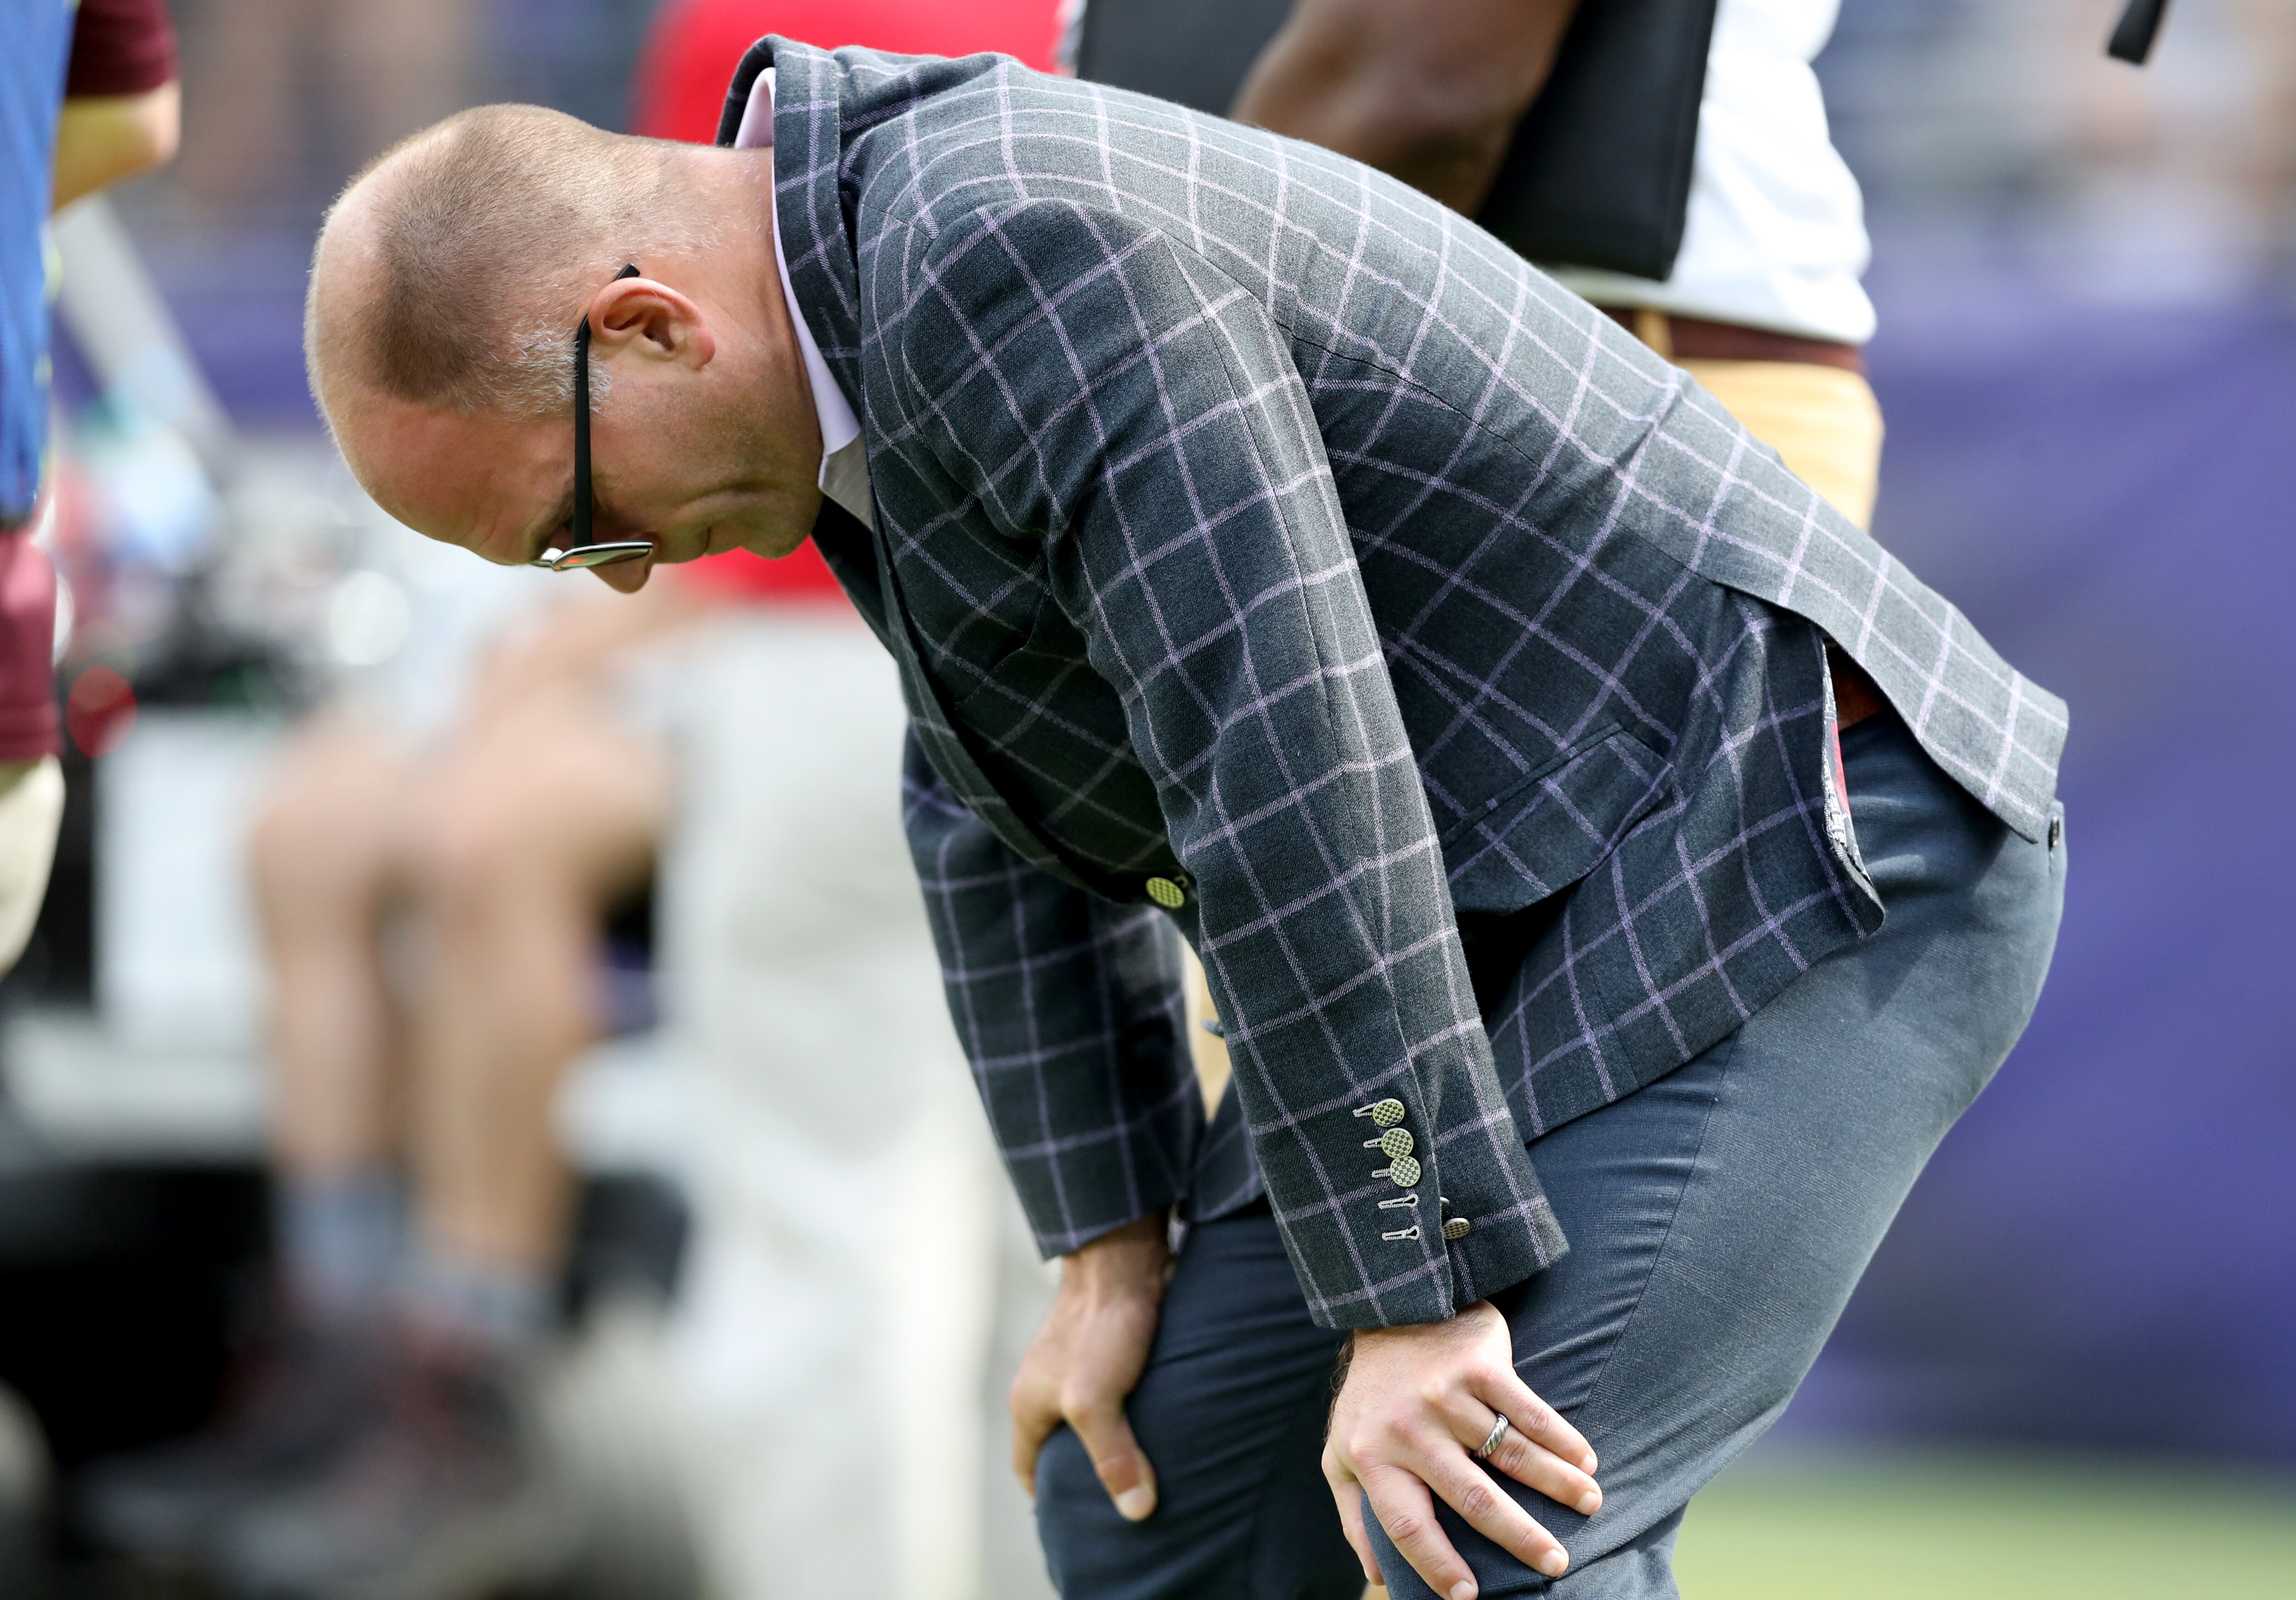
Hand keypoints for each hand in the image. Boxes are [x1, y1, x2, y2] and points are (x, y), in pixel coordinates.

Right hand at [1009, 1213, 1169, 1520]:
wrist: (1124, 1257)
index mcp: (1029, 1403)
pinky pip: (1114, 1392)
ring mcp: (1076, 1362)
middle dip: (1079, 1475)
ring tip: (1143, 1473)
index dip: (1046, 1499)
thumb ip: (1114, 1457)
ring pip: (1088, 1417)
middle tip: (1112, 1508)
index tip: (1069, 1526)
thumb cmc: (1100, 1326)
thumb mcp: (1096, 1401)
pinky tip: (1159, 1427)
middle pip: (1056, 1444)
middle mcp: (1046, 1383)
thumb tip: (1137, 1512)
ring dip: (1110, 1442)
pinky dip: (1130, 1415)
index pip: (1027, 1468)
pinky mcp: (1108, 1345)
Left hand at [1323, 1300, 1600, 1598]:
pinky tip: (1585, 1460)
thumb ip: (1354, 1515)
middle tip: (1556, 1564)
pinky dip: (1562, 1439)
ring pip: (1512, 1453)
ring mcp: (1444, 1394)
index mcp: (1371, 1457)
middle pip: (1472, 1498)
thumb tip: (1377, 1577)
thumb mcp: (1341, 1454)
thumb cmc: (1370, 1397)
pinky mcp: (1478, 1365)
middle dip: (1521, 1537)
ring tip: (1590, 1506)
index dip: (1437, 1564)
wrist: (1387, 1308)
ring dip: (1559, 1484)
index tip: (1471, 1596)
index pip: (1406, 1525)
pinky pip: (1529, 1411)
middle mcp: (1407, 1428)